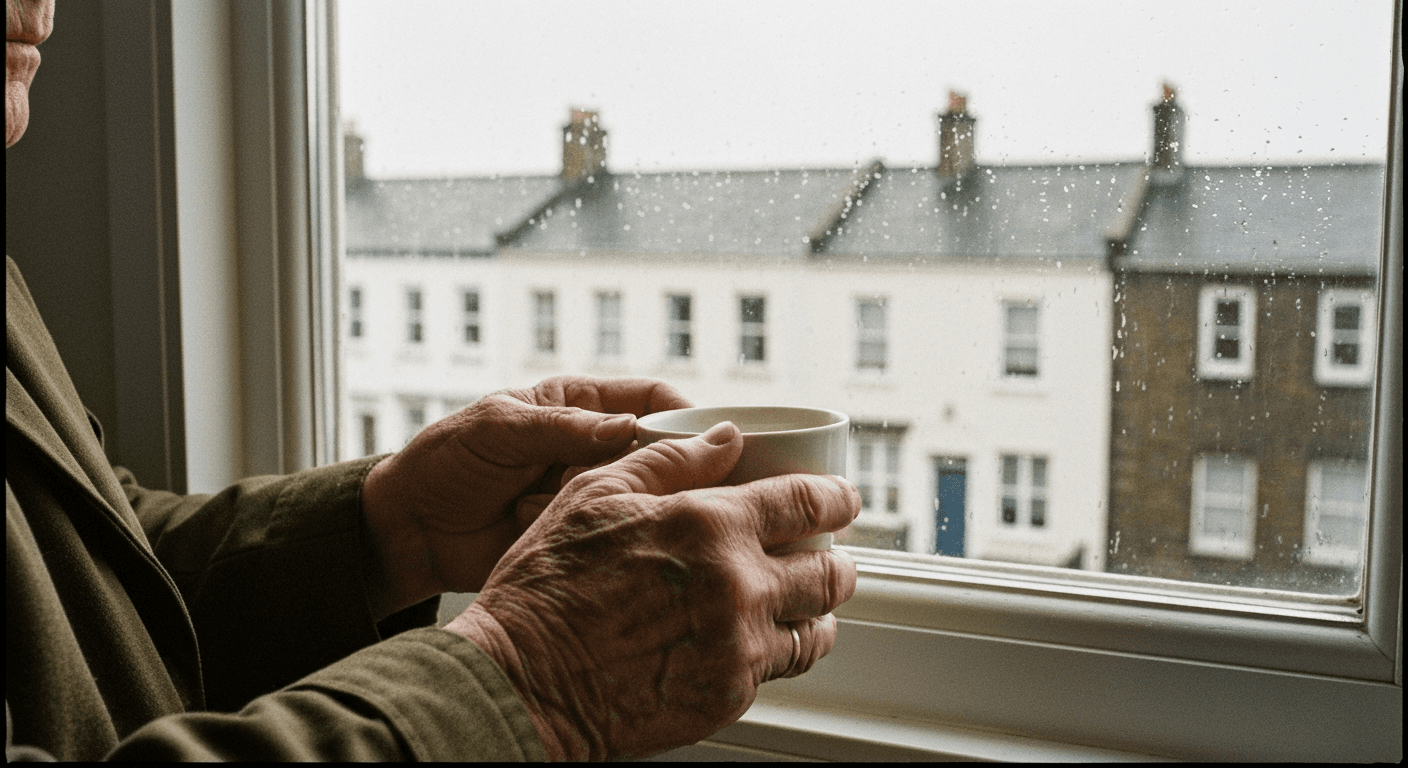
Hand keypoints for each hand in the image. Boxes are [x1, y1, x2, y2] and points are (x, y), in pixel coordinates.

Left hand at [361, 376, 691, 619]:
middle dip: (668, 468)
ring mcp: (590, 494)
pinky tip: (578, 538)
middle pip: (661, 452)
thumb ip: (560, 428)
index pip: (651, 400)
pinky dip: (605, 539)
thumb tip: (625, 427)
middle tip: (669, 485)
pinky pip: (615, 536)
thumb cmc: (445, 462)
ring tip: (580, 509)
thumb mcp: (498, 430)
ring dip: (623, 505)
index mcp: (578, 405)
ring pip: (643, 497)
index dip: (683, 416)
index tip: (705, 439)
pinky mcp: (581, 536)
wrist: (408, 530)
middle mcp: (594, 448)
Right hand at [445, 421, 860, 759]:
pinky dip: (776, 652)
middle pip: (829, 573)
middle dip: (837, 561)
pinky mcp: (727, 696)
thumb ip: (669, 461)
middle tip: (828, 558)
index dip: (836, 499)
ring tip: (802, 606)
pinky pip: (777, 671)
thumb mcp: (594, 496)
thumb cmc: (547, 588)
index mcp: (709, 525)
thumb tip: (724, 437)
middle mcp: (737, 586)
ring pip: (815, 629)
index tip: (842, 500)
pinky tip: (756, 642)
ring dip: (816, 612)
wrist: (520, 682)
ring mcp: (737, 647)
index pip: (807, 503)